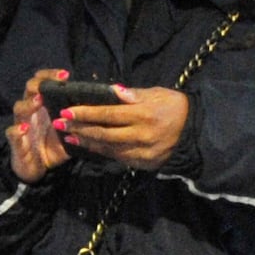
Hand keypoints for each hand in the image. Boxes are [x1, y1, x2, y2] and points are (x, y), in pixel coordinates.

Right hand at [6, 70, 70, 183]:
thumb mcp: (70, 135)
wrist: (36, 168)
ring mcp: (22, 126)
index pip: (43, 84)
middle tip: (52, 84)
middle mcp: (31, 112)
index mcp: (44, 107)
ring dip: (29, 104)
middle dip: (39, 84)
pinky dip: (17, 131)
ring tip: (39, 101)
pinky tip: (25, 129)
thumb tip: (102, 115)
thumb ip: (80, 125)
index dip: (51, 76)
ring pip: (19, 109)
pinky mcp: (17, 143)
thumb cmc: (53, 147)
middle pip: (29, 90)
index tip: (65, 74)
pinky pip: (12, 134)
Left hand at [57, 84, 188, 170]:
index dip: (86, 113)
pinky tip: (89, 147)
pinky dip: (101, 152)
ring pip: (108, 148)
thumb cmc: (174, 106)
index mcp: (143, 114)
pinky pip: (118, 158)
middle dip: (79, 129)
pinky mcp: (143, 163)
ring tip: (68, 138)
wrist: (195, 132)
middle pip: (104, 133)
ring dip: (86, 143)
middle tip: (59, 125)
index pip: (108, 114)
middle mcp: (141, 135)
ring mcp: (142, 152)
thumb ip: (133, 94)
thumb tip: (112, 91)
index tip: (67, 111)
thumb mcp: (157, 93)